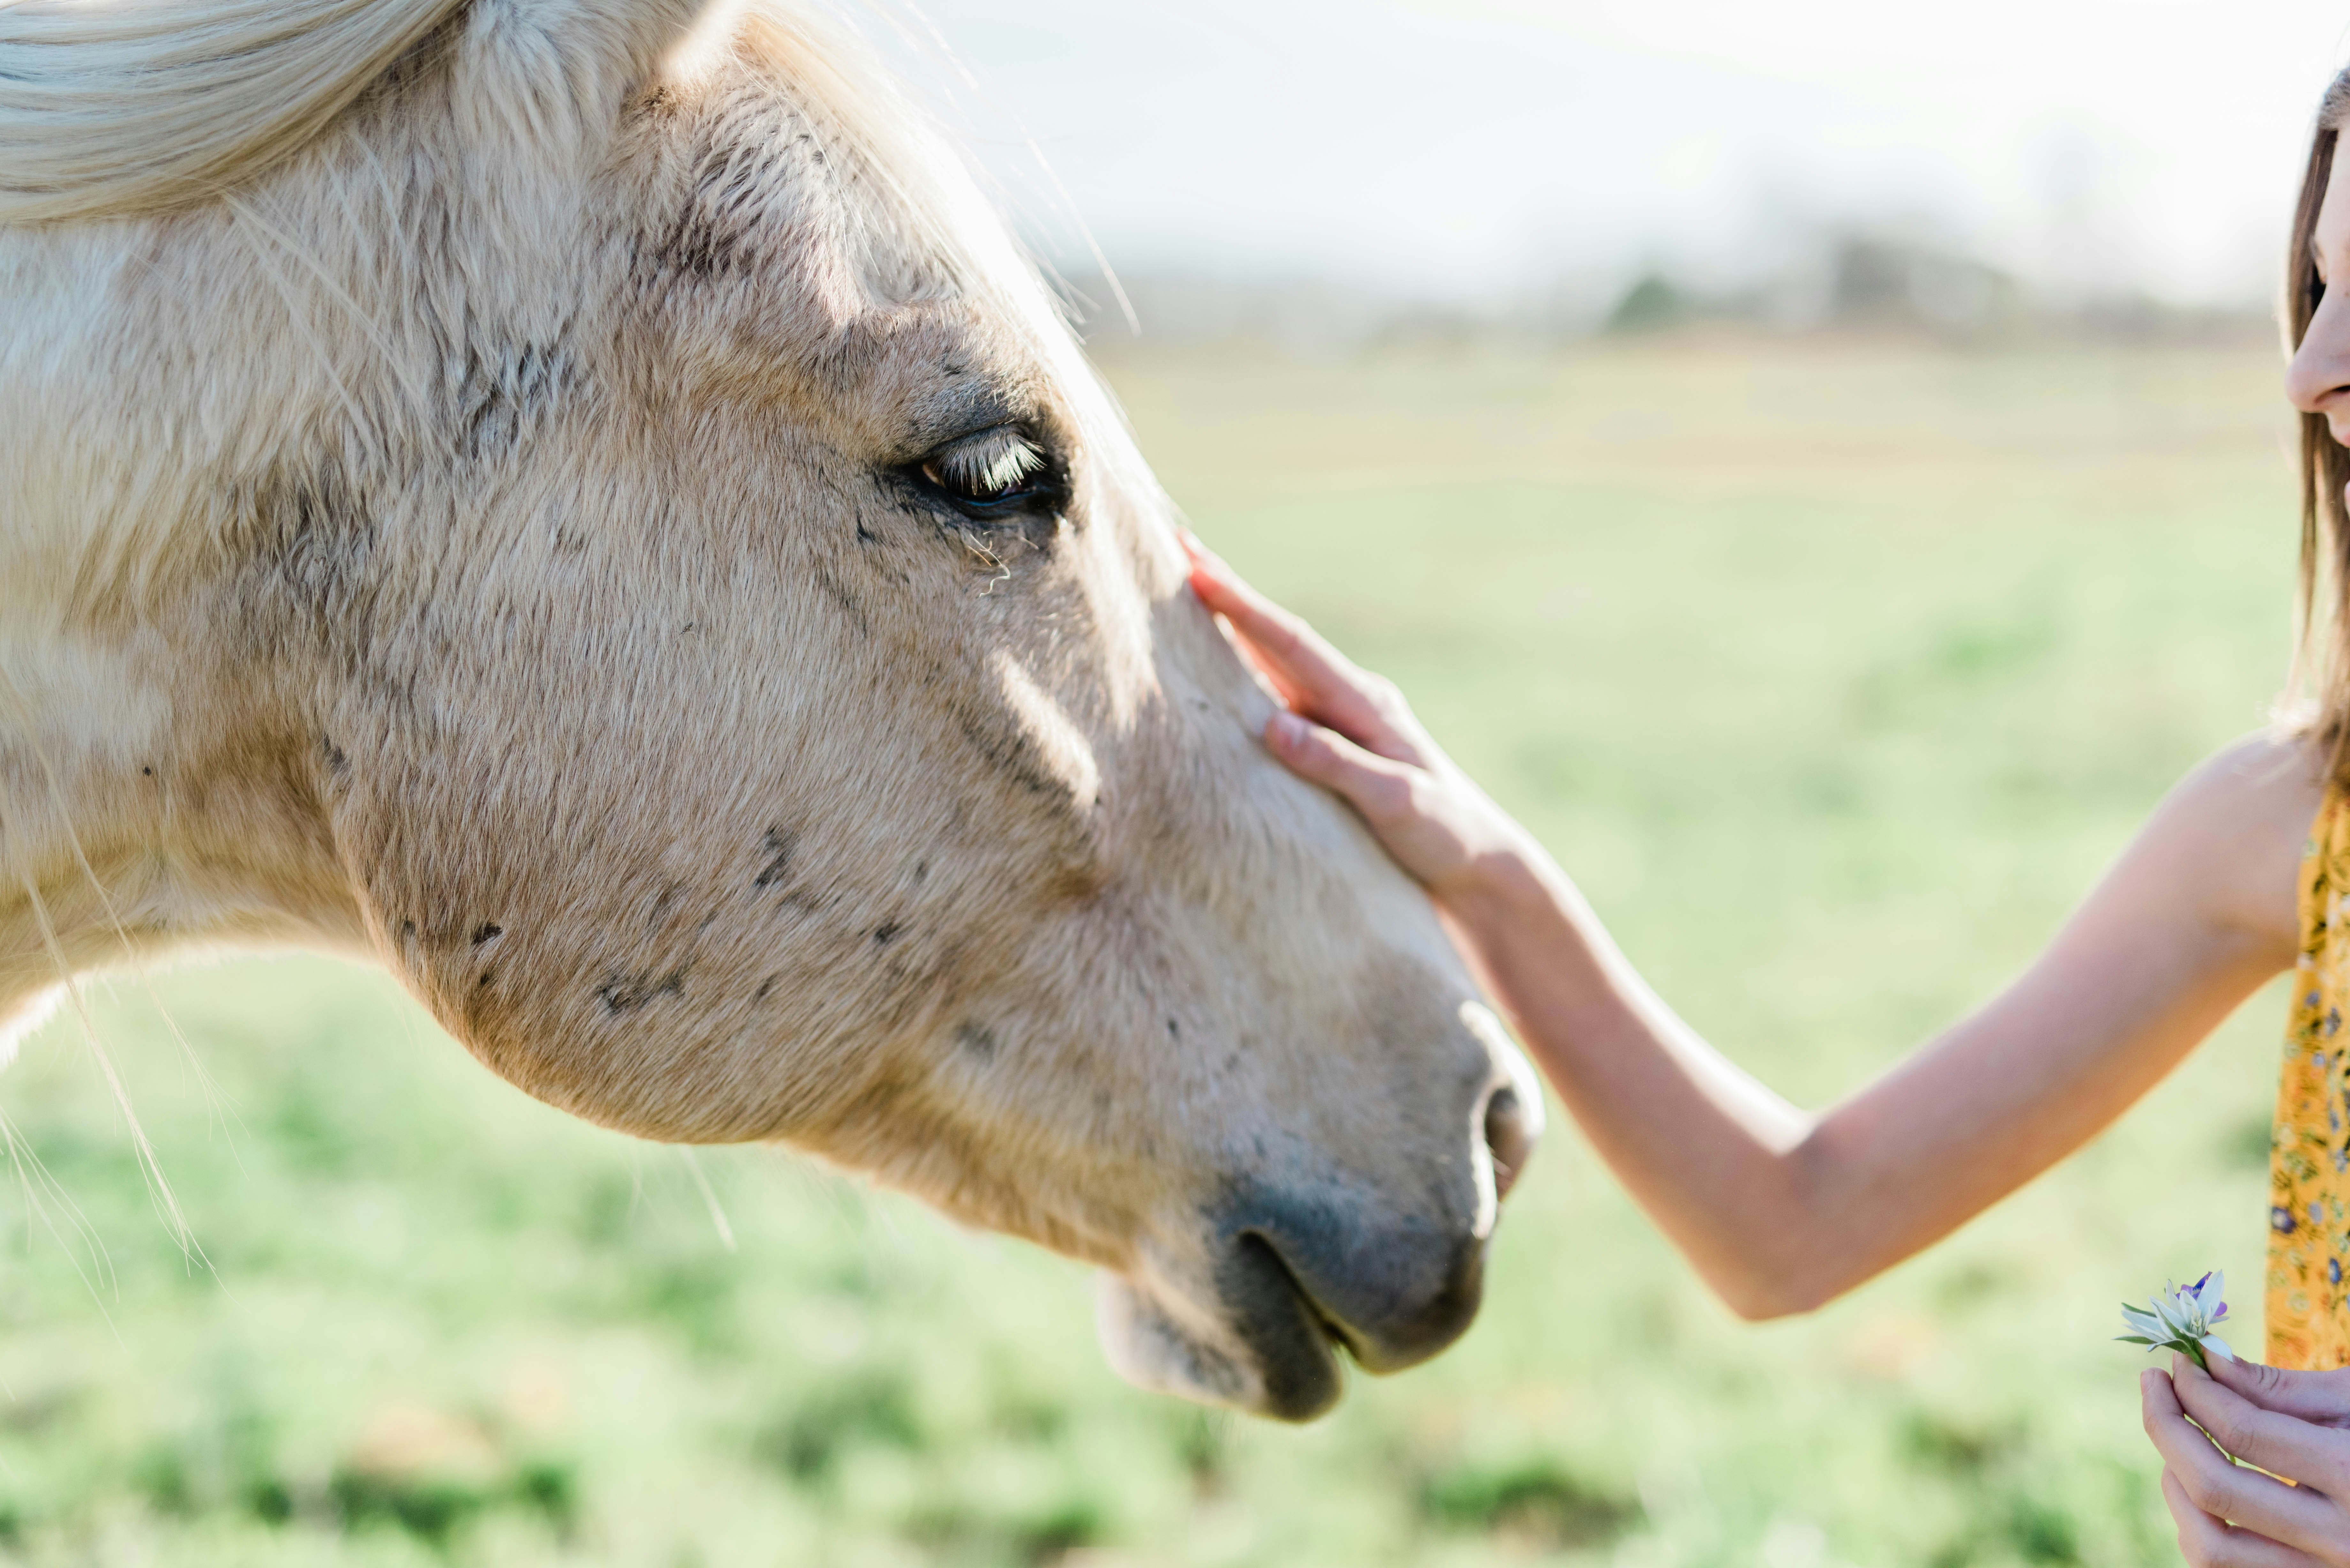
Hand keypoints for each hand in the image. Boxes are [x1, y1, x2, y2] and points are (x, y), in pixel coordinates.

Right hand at [1181, 531, 1536, 905]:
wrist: (1479, 863)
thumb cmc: (1444, 835)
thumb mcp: (1397, 804)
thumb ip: (1339, 766)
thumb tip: (1274, 725)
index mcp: (1366, 704)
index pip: (1291, 644)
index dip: (1241, 607)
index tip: (1196, 569)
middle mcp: (1349, 699)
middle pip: (1276, 637)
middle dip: (1226, 594)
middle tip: (1177, 544)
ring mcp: (1339, 719)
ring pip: (1272, 661)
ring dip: (1229, 625)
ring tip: (1185, 589)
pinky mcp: (1331, 743)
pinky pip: (1275, 695)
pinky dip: (1241, 669)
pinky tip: (1215, 662)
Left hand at [2143, 1352, 2349, 1563]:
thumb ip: (2280, 1387)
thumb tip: (2206, 1362)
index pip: (2245, 1431)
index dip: (2196, 1388)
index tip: (2178, 1361)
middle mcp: (2343, 1540)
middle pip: (2215, 1488)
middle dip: (2166, 1426)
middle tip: (2154, 1383)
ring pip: (2210, 1547)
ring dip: (2173, 1484)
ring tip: (2176, 1436)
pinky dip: (2196, 1525)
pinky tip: (2198, 1482)